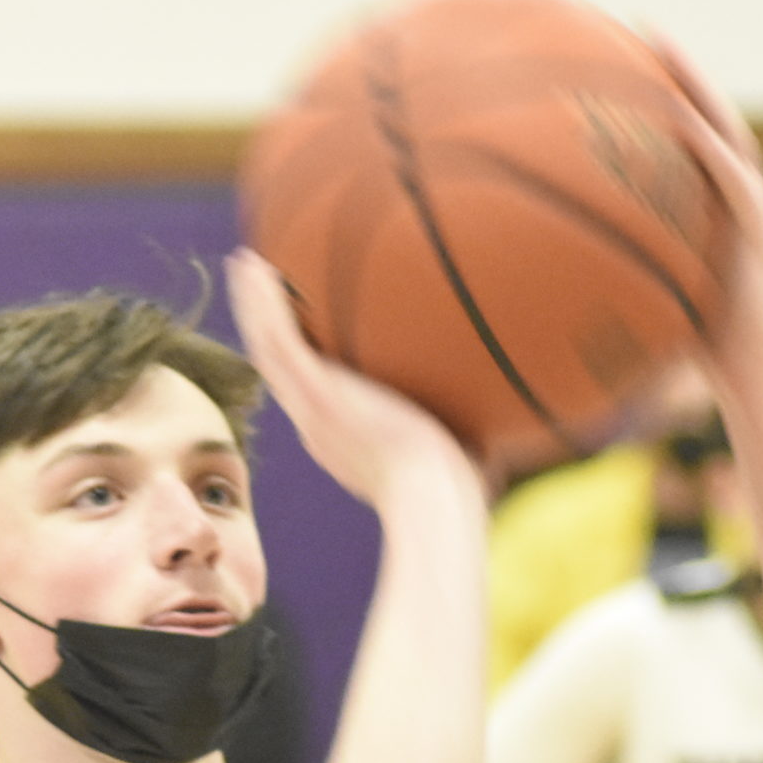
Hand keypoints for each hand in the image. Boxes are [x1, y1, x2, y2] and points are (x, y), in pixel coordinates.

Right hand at [225, 249, 485, 513]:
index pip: (317, 397)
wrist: (435, 498)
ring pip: (270, 350)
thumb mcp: (463, 455)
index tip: (308, 339)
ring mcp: (312, 409)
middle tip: (260, 293)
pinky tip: (253, 265)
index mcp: (345, 439)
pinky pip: (277, 339)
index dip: (306, 368)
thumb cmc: (456, 492)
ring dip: (255, 306)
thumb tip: (515, 420)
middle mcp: (319, 424)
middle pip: (283, 371)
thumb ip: (473, 432)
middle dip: (271, 330)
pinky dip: (260, 303)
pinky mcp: (313, 394)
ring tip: (246, 266)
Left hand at [646, 34, 762, 394]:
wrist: (758, 392)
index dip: (660, 94)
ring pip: (728, 132)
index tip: (620, 57)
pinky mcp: (762, 238)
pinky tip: (677, 119)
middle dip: (676, 67)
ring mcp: (756, 217)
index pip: (690, 138)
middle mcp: (739, 203)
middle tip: (636, 24)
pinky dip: (708, 148)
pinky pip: (734, 181)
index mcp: (717, 213)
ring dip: (697, 85)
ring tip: (659, 44)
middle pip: (709, 117)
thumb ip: (615, 282)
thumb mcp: (649, 308)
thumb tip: (547, 283)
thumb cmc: (702, 362)